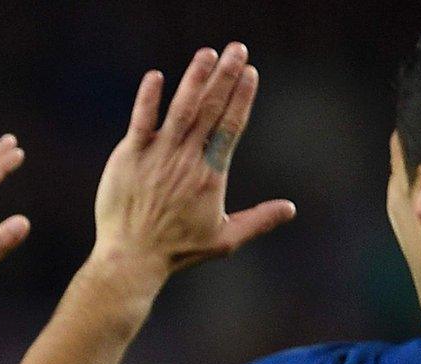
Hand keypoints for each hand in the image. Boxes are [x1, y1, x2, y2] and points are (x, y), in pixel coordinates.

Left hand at [90, 43, 295, 281]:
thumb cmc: (178, 251)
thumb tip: (291, 209)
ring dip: (195, 79)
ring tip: (208, 54)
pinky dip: (148, 99)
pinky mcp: (129, 156)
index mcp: (211, 174)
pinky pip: (140, 121)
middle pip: (211, 110)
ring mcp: (157, 156)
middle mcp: (187, 160)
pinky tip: (156, 76)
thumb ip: (259, 220)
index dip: (242, 97)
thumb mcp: (225, 239)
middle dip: (226, 77)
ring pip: (181, 109)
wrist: (132, 258)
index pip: (231, 127)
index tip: (251, 72)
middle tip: (238, 48)